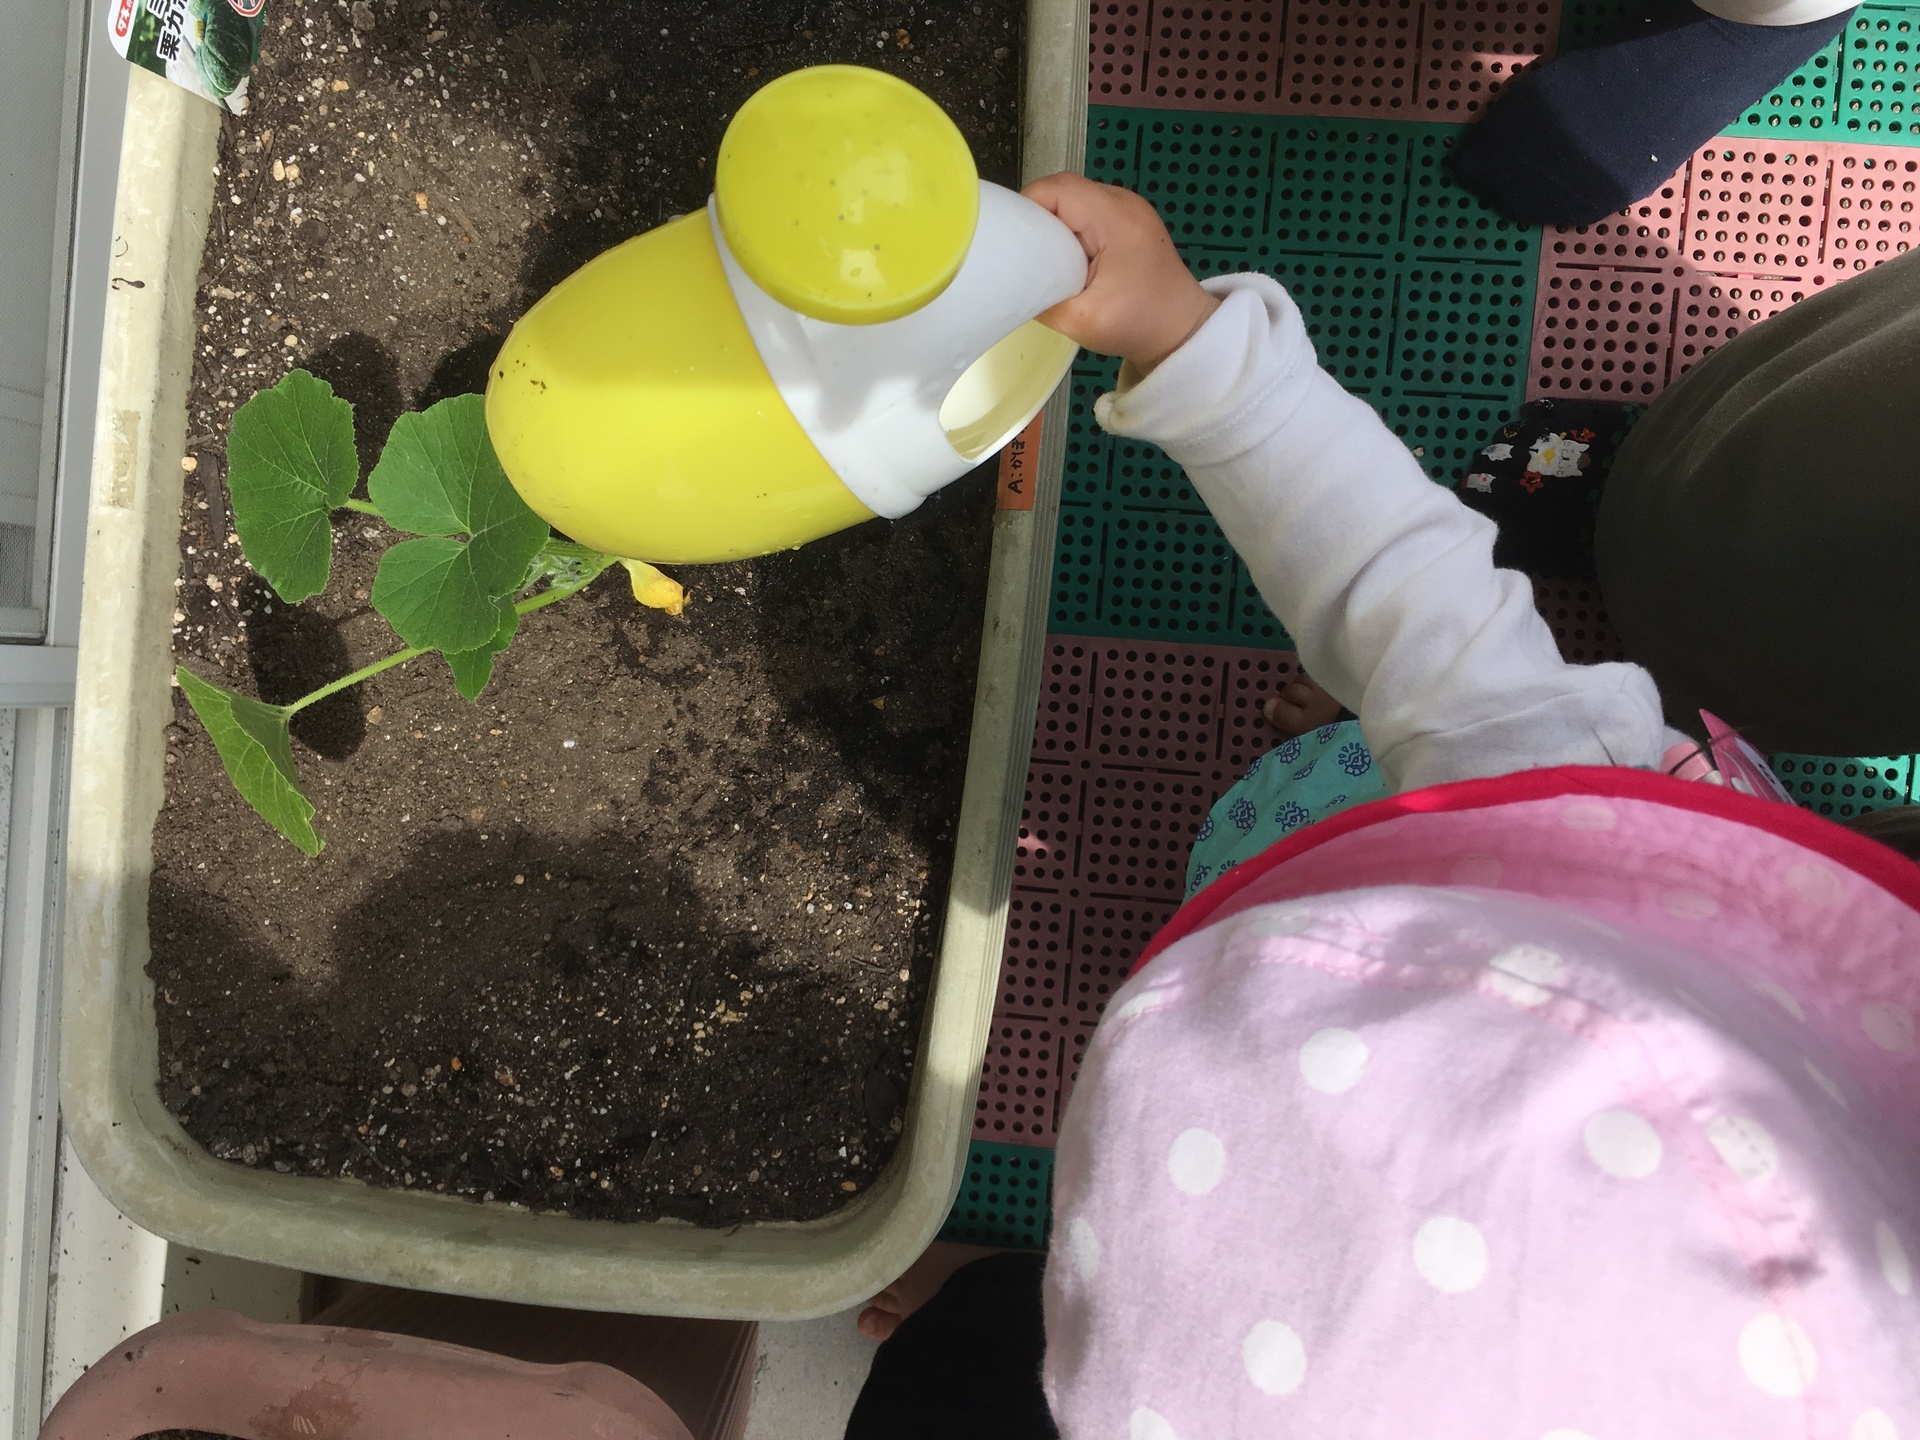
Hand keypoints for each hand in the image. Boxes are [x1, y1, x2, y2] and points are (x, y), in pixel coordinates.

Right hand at [1023, 172, 1219, 373]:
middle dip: (1037, 217)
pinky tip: (1067, 259)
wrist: (1182, 330)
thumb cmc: (1139, 324)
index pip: (1056, 189)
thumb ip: (1042, 301)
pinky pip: (1088, 211)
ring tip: (1046, 260)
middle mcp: (1123, 202)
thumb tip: (1014, 286)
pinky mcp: (1129, 219)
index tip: (1012, 238)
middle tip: (1025, 254)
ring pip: (1074, 198)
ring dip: (1054, 224)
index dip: (1026, 207)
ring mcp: (1129, 207)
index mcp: (1114, 218)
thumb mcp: (1082, 322)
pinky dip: (1071, 229)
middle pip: (1063, 189)